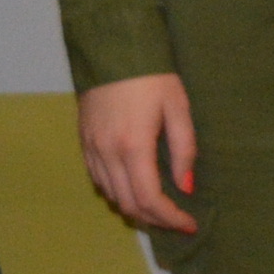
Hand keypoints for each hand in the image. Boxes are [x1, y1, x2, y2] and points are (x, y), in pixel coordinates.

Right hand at [77, 72, 199, 235]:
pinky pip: (98, 180)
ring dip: (135, 208)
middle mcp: (108, 153)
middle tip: (177, 220)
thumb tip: (186, 186)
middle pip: (128, 205)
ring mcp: (92, 149)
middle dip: (155, 219)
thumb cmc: (152, 75)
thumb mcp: (178, 107)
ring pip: (111, 196)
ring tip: (159, 208)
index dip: (170, 218)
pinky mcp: (84, 142)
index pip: (150, 199)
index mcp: (133, 146)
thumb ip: (184, 149)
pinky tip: (134, 188)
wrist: (113, 49)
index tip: (189, 224)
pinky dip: (117, 192)